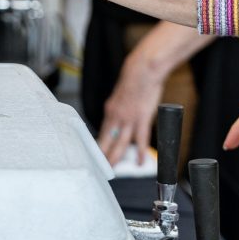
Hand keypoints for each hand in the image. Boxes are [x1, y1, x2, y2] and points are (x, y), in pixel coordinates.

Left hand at [97, 45, 166, 165]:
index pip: (101, 133)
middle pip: (107, 140)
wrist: (142, 69)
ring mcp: (128, 118)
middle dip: (103, 156)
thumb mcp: (121, 96)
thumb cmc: (134, 81)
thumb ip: (119, 110)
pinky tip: (140, 162)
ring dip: (116, 157)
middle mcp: (116, 115)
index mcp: (110, 110)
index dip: (98, 146)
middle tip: (100, 169)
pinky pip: (140, 139)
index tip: (96, 157)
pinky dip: (140, 152)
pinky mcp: (142, 118)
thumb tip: (118, 121)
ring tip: (113, 169)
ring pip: (120, 143)